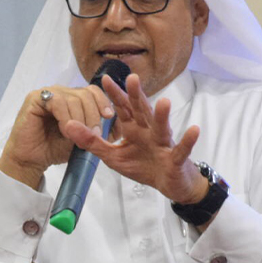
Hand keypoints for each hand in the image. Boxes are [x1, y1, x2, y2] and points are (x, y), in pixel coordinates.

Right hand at [0, 84, 114, 188]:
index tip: (109, 116)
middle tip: (95, 135)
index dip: (103, 102)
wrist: (31, 159)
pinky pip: (57, 101)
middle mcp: (62, 93)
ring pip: (74, 98)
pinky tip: (65, 131)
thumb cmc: (55, 149)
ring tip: (78, 137)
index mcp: (73, 99)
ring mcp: (49, 93)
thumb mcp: (83, 140)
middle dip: (94, 115)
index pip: (93, 91)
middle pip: (86, 94)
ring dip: (80, 119)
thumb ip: (98, 131)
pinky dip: (65, 117)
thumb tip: (119, 127)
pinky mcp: (36, 98)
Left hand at [62, 73, 207, 203]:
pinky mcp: (176, 158)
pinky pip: (182, 149)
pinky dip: (188, 140)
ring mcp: (164, 143)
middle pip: (142, 111)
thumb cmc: (143, 166)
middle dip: (137, 96)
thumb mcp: (113, 156)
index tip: (103, 79)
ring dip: (162, 115)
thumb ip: (92, 142)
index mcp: (134, 129)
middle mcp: (149, 131)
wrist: (171, 185)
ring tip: (164, 101)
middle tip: (132, 78)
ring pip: (162, 127)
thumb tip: (67, 126)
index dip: (114, 94)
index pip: (123, 108)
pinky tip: (194, 130)